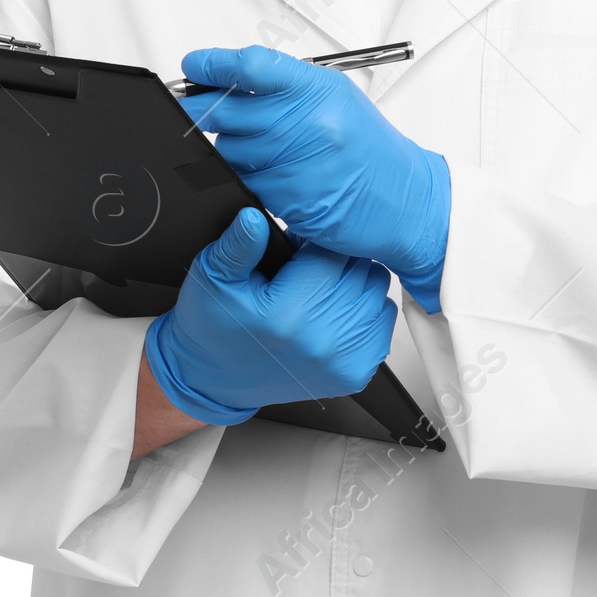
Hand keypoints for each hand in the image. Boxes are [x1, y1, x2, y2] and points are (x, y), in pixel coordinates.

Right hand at [143, 206, 397, 424]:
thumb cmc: (215, 327)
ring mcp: (340, 360)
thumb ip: (237, 246)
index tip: (306, 243)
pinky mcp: (352, 374)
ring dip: (358, 281)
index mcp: (287, 312)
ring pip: (378, 291)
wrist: (216, 378)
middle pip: (361, 270)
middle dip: (341, 258)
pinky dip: (369, 310)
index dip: (321, 238)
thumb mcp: (213, 278)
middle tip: (313, 263)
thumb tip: (252, 219)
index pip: (333, 252)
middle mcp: (320, 340)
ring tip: (326, 284)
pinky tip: (340, 307)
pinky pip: (384, 324)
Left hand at [179, 45, 450, 312]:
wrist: (406, 200)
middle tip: (190, 108)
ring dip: (226, 149)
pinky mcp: (290, 200)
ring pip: (229, 151)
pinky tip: (266, 174)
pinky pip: (245, 184)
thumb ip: (285, 88)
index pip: (252, 66)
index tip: (194, 66)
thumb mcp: (336, 100)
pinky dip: (245, 179)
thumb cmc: (370, 149)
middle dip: (200, 109)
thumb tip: (227, 80)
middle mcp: (310, 123)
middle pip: (227, 110)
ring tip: (251, 147)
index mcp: (320, 90)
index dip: (213, 65)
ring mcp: (299, 164)